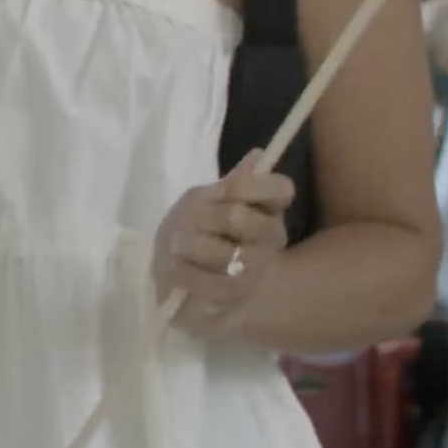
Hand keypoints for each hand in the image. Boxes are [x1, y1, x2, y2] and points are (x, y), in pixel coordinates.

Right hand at [154, 153, 295, 335]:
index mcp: (205, 194)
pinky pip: (211, 284)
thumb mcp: (237, 214)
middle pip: (236, 216)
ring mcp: (174, 244)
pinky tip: (234, 293)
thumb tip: (259, 154)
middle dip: (262, 236)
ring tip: (253, 276)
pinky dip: (229, 291)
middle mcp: (187, 213)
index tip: (280, 206)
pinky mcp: (167, 276)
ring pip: (224, 253)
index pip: (242, 183)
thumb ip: (251, 189)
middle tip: (269, 249)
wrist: (176, 286)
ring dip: (249, 268)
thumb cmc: (215, 245)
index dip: (270, 192)